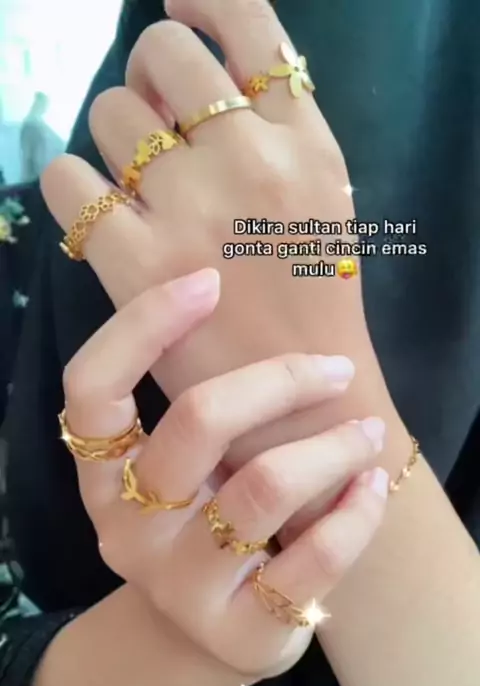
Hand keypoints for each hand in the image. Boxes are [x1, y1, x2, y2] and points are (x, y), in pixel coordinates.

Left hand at [43, 0, 389, 472]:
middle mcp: (248, 161)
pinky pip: (67, 182)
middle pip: (159, 55)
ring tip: (139, 186)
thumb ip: (281, 128)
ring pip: (107, 113)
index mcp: (305, 142)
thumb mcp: (325, 199)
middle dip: (149, 80)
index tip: (180, 9)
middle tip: (158, 125)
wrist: (305, 405)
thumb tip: (212, 62)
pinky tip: (103, 214)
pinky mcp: (137, 264)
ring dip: (115, 140)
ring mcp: (190, 210)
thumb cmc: (316, 302)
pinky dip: (75, 189)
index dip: (200, 1)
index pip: (245, 19)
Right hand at [62, 268, 387, 676]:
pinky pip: (314, 557)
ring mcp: (183, 584)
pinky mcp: (242, 630)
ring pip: (265, 485)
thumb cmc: (196, 534)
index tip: (208, 281)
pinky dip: (356, 512)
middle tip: (334, 370)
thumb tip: (252, 314)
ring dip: (332, 445)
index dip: (142, 326)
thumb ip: (197, 416)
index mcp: (103, 480)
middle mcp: (130, 529)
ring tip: (366, 433)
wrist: (203, 641)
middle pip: (198, 422)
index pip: (92, 389)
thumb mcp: (177, 478)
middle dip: (279, 379)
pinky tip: (370, 487)